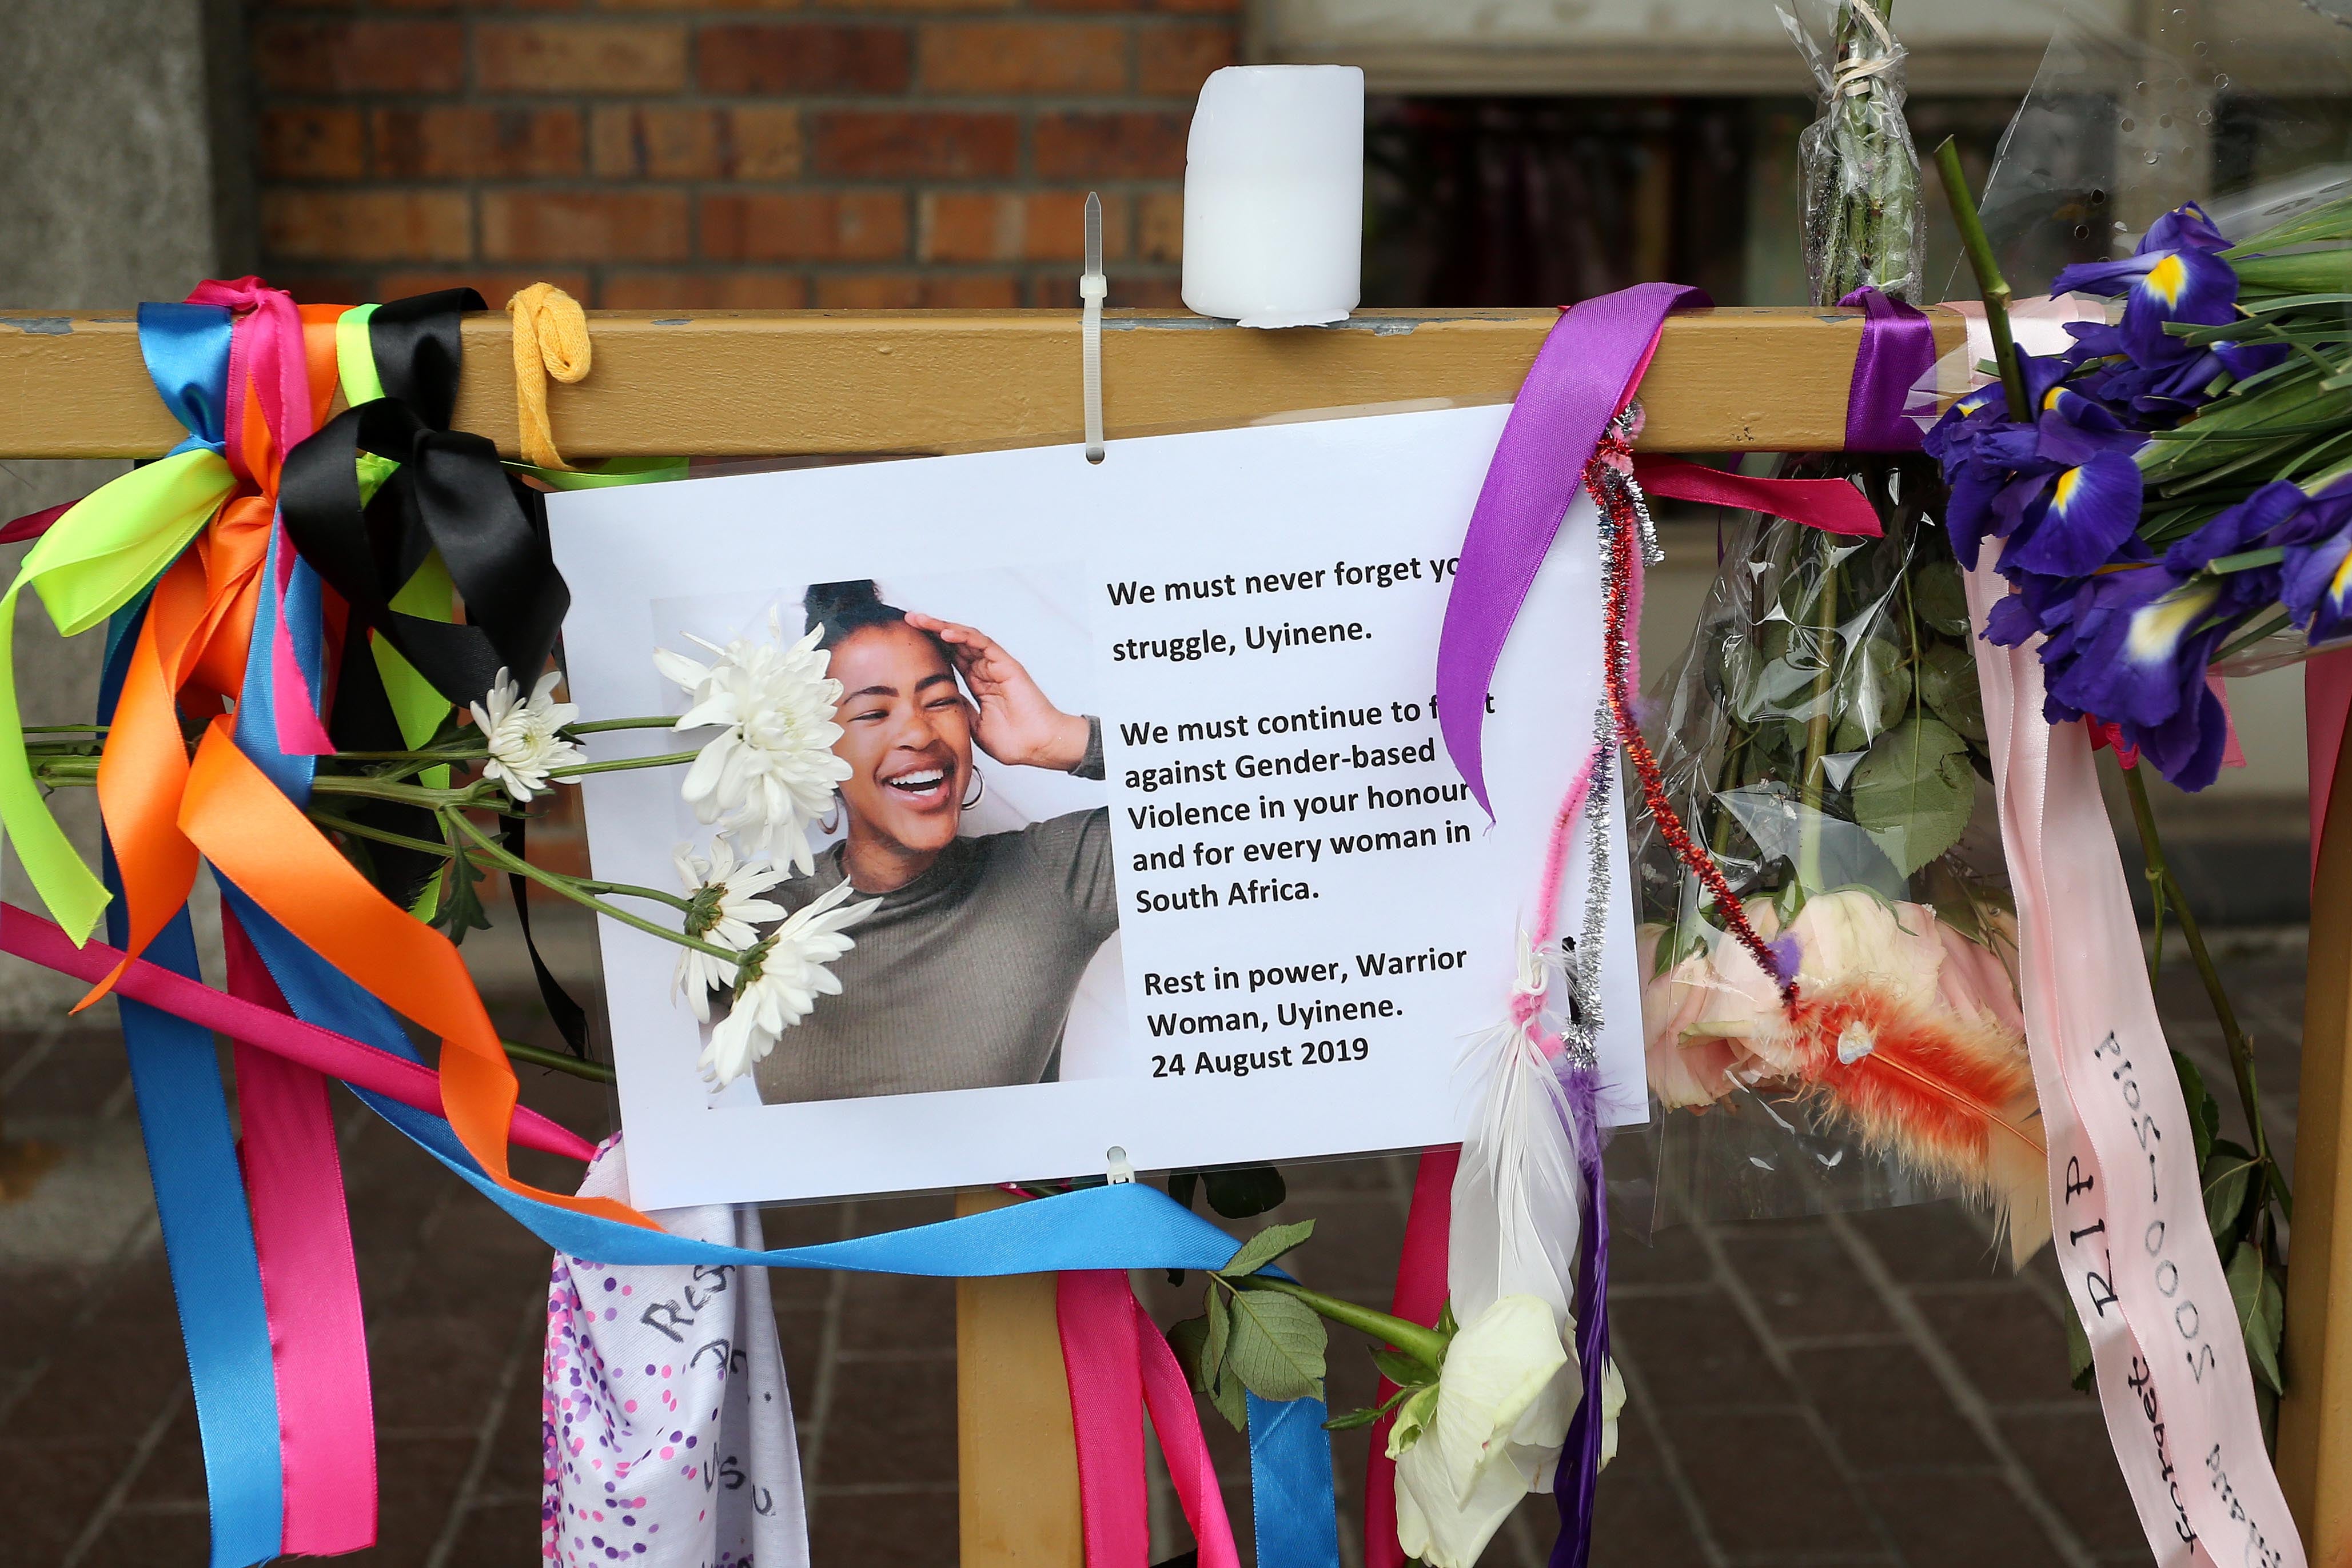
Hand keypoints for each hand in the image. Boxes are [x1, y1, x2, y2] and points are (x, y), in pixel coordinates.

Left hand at [904, 613, 1090, 770]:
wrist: (1037, 746)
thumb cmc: (1014, 741)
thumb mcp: (974, 726)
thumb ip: (960, 708)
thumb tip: (937, 698)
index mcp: (979, 683)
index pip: (951, 658)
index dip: (931, 647)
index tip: (909, 640)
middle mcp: (986, 670)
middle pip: (955, 643)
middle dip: (931, 630)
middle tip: (909, 619)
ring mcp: (996, 665)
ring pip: (966, 638)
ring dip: (942, 627)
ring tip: (920, 619)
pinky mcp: (1006, 664)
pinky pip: (983, 644)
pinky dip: (964, 636)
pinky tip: (945, 631)